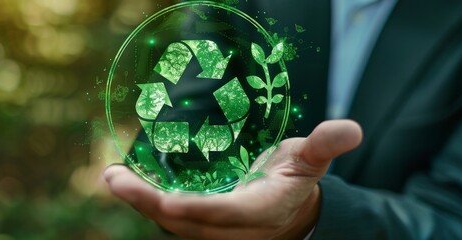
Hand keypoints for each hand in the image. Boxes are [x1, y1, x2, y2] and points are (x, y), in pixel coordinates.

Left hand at [104, 120, 362, 239]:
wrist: (287, 213)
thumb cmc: (294, 180)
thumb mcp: (309, 161)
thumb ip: (324, 146)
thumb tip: (350, 128)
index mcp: (257, 212)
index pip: (222, 215)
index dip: (193, 210)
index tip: (165, 201)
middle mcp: (231, 229)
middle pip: (184, 223)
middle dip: (148, 203)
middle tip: (114, 179)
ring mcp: (212, 232)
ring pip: (170, 225)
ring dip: (140, 202)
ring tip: (112, 178)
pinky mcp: (199, 227)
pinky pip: (169, 220)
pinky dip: (146, 203)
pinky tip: (125, 183)